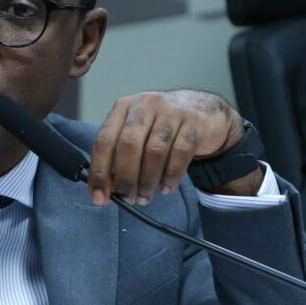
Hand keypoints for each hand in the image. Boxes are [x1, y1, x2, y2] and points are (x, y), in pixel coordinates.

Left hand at [88, 90, 245, 204]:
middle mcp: (145, 105)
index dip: (99, 172)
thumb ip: (120, 155)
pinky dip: (171, 175)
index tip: (99, 198)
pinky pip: (180, 153)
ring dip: (147, 181)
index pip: (104, 140)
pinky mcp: (194, 122)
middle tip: (127, 199)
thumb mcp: (138, 132)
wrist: (205, 109)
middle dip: (125, 178)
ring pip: (154, 151)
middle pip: (128, 145)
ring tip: (145, 197)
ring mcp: (171, 111)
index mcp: (123, 107)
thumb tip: (106, 190)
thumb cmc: (162, 126)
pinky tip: (166, 187)